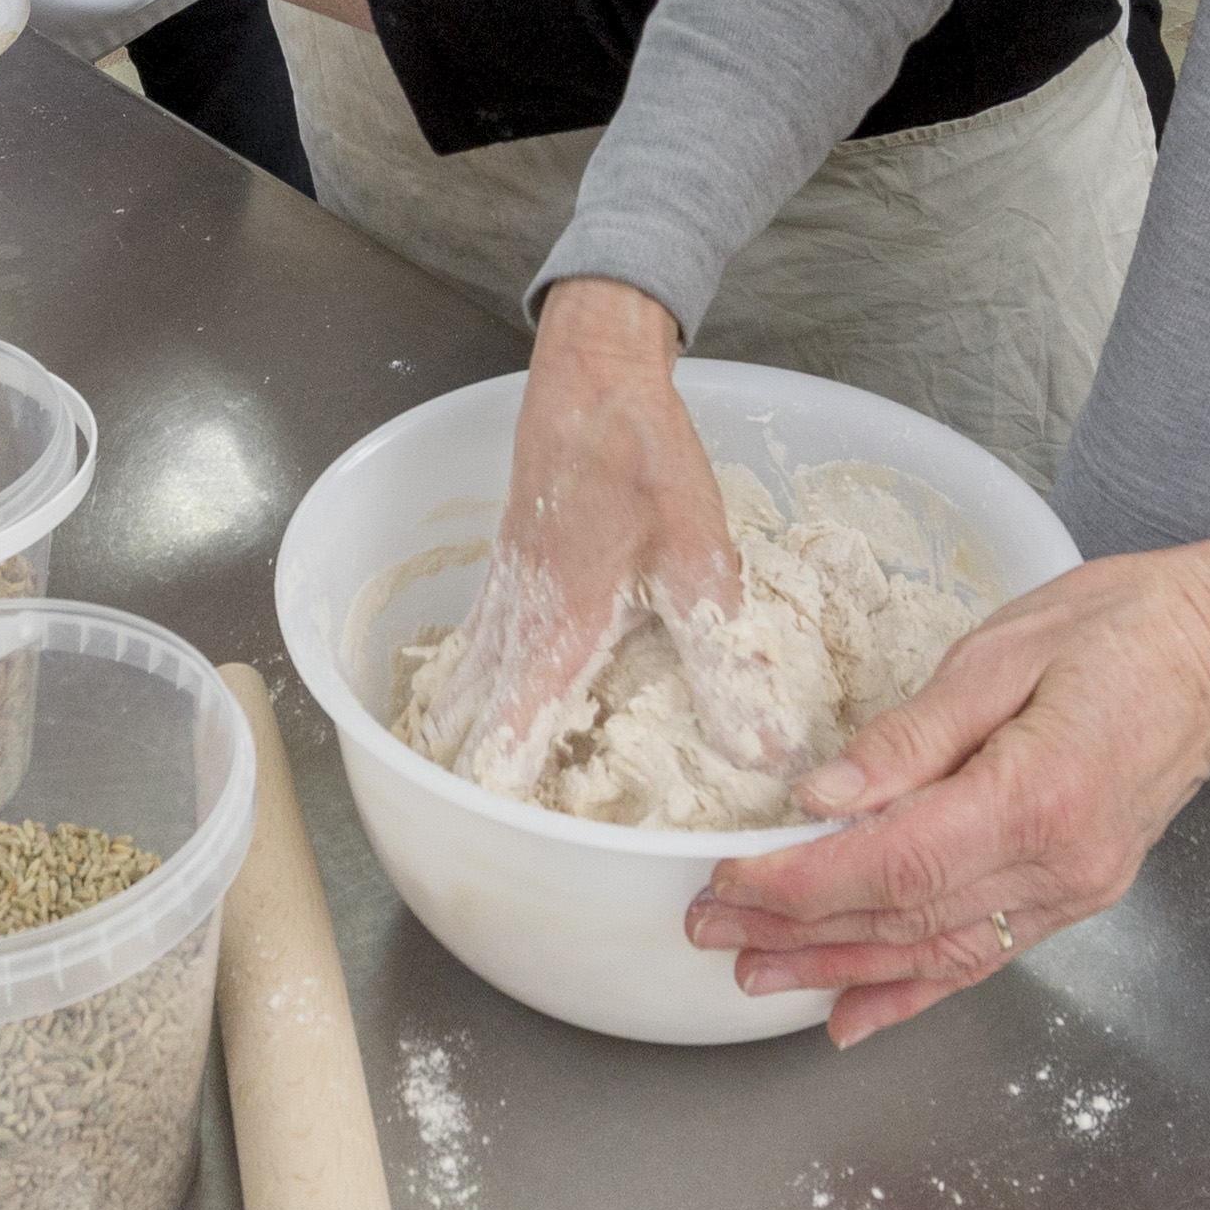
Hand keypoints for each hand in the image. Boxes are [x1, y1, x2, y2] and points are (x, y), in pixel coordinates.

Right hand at [423, 281, 755, 797]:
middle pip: (472, 712)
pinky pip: (475, 636)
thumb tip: (762, 752)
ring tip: (448, 775)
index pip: (514, 731)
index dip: (503, 789)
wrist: (595, 370)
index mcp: (560, 627)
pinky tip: (478, 685)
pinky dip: (468, 676)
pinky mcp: (510, 556)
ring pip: (466, 673)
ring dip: (458, 726)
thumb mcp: (698, 560)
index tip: (492, 838)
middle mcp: (519, 615)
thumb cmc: (644, 457)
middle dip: (463, 770)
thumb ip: (721, 659)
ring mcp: (505, 583)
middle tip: (455, 822)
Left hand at [689, 539, 1209, 1044]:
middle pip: (900, 919)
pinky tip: (855, 1017)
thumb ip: (909, 737)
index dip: (797, 885)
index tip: (726, 883)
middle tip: (708, 932)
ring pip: (933, 952)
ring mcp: (1072, 890)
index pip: (889, 865)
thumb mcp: (1003, 652)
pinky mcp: (1077, 893)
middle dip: (794, 931)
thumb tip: (820, 798)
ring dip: (838, 969)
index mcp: (1033, 796)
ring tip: (755, 975)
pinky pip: (981, 957)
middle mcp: (1056, 864)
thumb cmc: (1124, 626)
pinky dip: (913, 992)